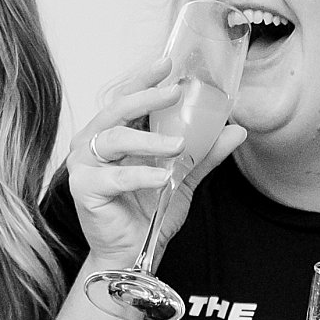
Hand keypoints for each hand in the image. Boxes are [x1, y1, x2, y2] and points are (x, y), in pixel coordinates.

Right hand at [68, 56, 245, 266]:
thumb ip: (204, 154)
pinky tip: (163, 177)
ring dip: (149, 139)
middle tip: (175, 92)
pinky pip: (113, 176)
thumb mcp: (183, 178)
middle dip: (146, 96)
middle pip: (116, 109)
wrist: (132, 254)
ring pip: (114, 138)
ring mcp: (83, 165)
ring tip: (179, 145)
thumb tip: (237, 130)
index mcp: (111, 135)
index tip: (168, 64)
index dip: (144, 79)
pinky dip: (140, 175)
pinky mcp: (83, 188)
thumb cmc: (148, 214)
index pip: (126, 98)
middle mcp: (92, 144)